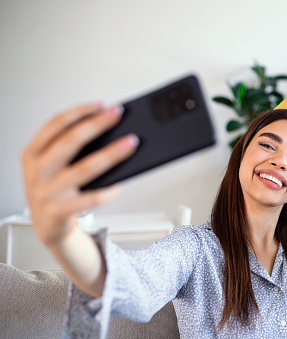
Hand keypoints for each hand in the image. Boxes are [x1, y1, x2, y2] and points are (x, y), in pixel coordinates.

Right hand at [22, 103, 137, 247]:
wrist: (46, 226)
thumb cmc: (54, 189)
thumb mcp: (52, 165)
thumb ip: (70, 148)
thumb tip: (108, 128)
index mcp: (32, 153)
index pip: (54, 125)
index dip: (79, 112)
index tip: (101, 104)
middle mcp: (36, 171)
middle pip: (69, 142)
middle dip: (96, 125)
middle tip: (118, 114)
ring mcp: (46, 192)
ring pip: (83, 169)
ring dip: (110, 154)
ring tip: (130, 144)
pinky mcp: (58, 212)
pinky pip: (89, 199)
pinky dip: (107, 191)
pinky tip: (119, 184)